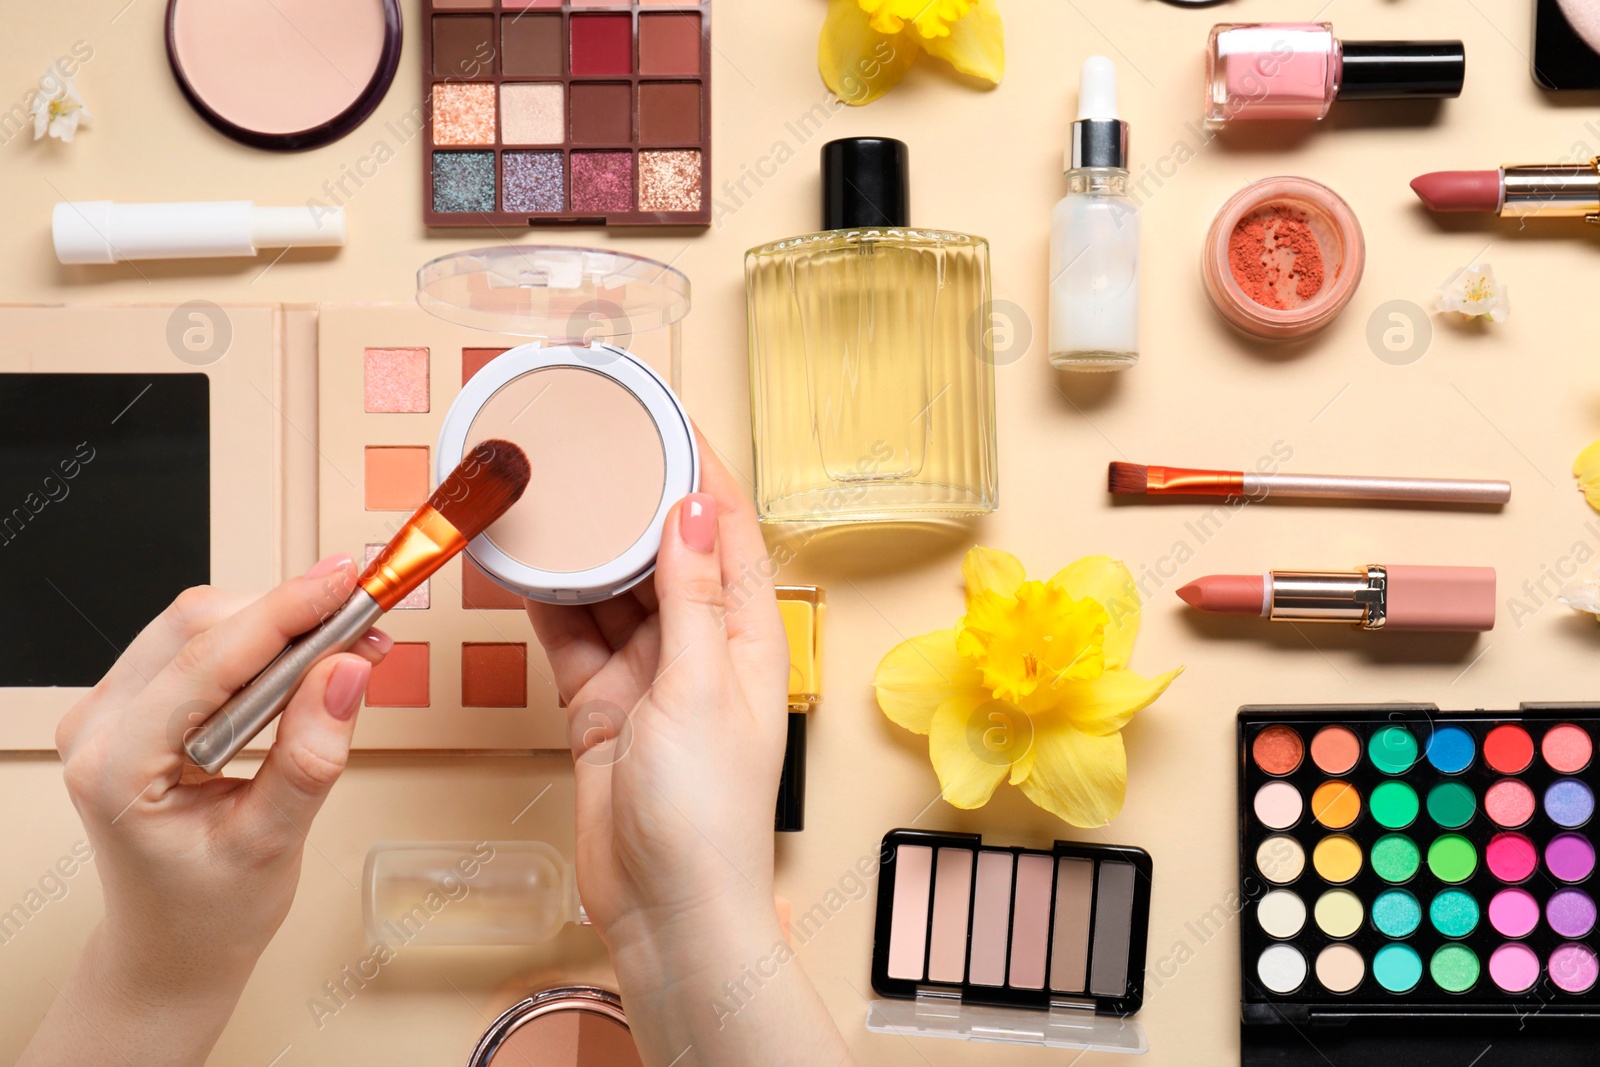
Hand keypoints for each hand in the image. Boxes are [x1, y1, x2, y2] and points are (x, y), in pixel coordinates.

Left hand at [21, 556, 388, 1066]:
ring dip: (277, 627)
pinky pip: (197, 645)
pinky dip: (258, 645)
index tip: (348, 582)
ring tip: (342, 653)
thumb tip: (348, 672)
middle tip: (363, 626)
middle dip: (289, 616)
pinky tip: (302, 667)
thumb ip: (311, 756)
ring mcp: (108, 713)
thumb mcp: (273, 844)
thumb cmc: (208, 913)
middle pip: (198, 625)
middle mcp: (98, 728)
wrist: (172, 948)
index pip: (209, 660)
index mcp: (117, 768)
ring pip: (199, 624)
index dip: (286, 611)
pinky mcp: (133, 706)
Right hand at [528, 443, 852, 1065]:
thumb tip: (694, 510)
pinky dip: (548, 604)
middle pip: (666, 554)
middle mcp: (702, 648)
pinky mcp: (603, 706)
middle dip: (632, 501)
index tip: (667, 417)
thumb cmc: (705, 815)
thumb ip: (693, 598)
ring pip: (612, 593)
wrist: (664, 912)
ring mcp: (650, 677)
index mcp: (749, 638)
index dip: (702, 471)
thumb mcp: (700, 690)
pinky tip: (522, 565)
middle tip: (592, 445)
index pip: (730, 533)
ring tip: (548, 493)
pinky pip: (573, 638)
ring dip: (584, 551)